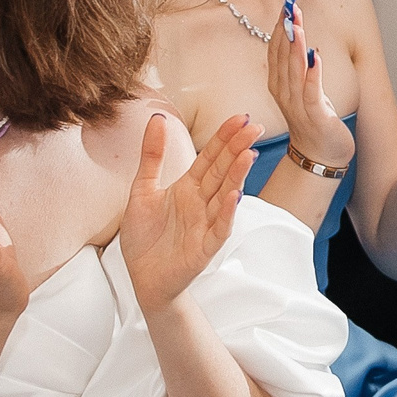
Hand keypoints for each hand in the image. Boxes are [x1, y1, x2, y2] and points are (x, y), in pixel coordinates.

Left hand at [121, 111, 258, 314]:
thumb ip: (152, 156)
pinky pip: (219, 229)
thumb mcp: (142, 190)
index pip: (211, 157)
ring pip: (225, 195)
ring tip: (248, 155)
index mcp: (188, 187)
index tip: (240, 118)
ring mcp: (206, 224)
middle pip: (222, 171)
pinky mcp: (204, 248)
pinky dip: (226, 213)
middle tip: (254, 128)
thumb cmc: (145, 237)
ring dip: (237, 176)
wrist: (142, 278)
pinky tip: (233, 196)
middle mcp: (201, 202)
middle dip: (237, 149)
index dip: (224, 138)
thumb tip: (157, 118)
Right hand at [267, 0, 353, 172]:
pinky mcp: (315, 116)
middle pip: (281, 57)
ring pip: (293, 72)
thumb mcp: (301, 88)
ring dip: (296, 47)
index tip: (285, 6)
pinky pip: (312, 93)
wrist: (321, 155)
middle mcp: (283, 94)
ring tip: (298, 25)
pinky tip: (316, 57)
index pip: (274, 51)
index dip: (279, 28)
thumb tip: (297, 35)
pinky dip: (313, 74)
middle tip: (290, 7)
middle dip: (286, 31)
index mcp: (278, 85)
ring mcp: (297, 106)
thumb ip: (297, 65)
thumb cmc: (313, 118)